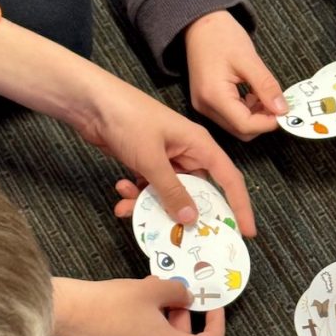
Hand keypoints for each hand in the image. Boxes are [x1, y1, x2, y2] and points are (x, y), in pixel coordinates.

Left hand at [0, 20, 255, 236]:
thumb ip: (172, 190)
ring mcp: (166, 157)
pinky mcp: (146, 161)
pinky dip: (137, 195)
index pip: (229, 179)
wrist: (90, 101)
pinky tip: (120, 193)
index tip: (245, 232)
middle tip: (177, 234)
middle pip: (197, 191)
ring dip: (151, 205)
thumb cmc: (127, 119)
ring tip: (129, 209)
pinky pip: (150, 187)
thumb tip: (191, 218)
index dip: (240, 206)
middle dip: (184, 211)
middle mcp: (187, 152)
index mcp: (199, 145)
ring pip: (169, 192)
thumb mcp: (151, 159)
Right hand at [53, 277, 225, 335]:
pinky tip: (131, 316)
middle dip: (182, 318)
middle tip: (172, 296)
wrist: (70, 315)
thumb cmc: (113, 303)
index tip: (211, 306)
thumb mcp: (156, 289)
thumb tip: (186, 297)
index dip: (216, 322)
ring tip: (149, 302)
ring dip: (163, 326)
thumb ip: (180, 293)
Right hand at [184, 10, 287, 140]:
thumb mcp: (249, 59)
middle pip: (240, 130)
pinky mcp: (206, 103)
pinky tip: (252, 95)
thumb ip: (266, 86)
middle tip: (277, 104)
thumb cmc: (221, 35)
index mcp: (214, 95)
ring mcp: (203, 106)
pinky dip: (245, 112)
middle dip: (262, 122)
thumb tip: (282, 109)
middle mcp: (205, 106)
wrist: (199, 25)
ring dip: (255, 117)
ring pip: (236, 127)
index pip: (245, 125)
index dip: (268, 122)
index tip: (284, 111)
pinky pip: (229, 118)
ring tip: (264, 96)